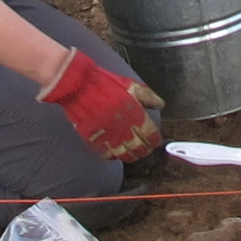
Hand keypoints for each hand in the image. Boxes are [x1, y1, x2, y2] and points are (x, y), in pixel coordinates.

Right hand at [40, 49, 163, 159]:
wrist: (80, 87)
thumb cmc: (104, 84)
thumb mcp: (131, 86)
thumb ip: (148, 97)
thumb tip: (160, 104)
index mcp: (136, 116)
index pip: (151, 135)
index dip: (155, 140)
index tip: (155, 140)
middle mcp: (125, 130)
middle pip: (140, 148)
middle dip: (145, 150)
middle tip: (146, 149)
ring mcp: (110, 137)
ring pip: (125, 155)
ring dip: (131, 156)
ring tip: (132, 154)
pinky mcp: (95, 140)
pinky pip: (107, 155)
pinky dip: (113, 156)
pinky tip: (115, 152)